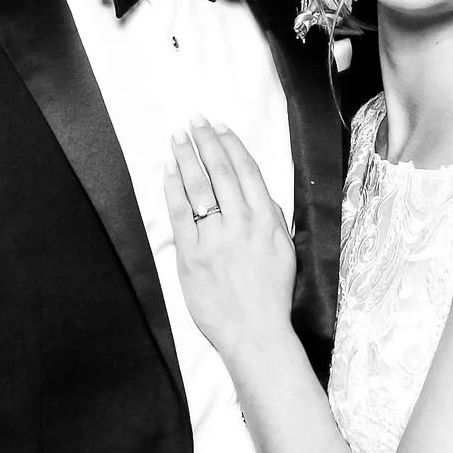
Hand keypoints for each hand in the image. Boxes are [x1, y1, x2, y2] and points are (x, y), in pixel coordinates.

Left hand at [163, 116, 297, 357]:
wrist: (255, 332)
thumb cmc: (271, 295)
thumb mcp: (284, 250)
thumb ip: (271, 219)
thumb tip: (257, 193)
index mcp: (266, 221)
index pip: (247, 171)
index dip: (231, 144)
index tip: (219, 125)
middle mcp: (241, 224)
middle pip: (221, 171)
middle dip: (206, 141)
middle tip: (195, 119)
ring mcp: (214, 239)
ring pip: (199, 186)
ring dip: (187, 156)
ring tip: (177, 136)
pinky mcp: (191, 255)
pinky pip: (180, 214)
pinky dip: (173, 188)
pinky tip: (168, 169)